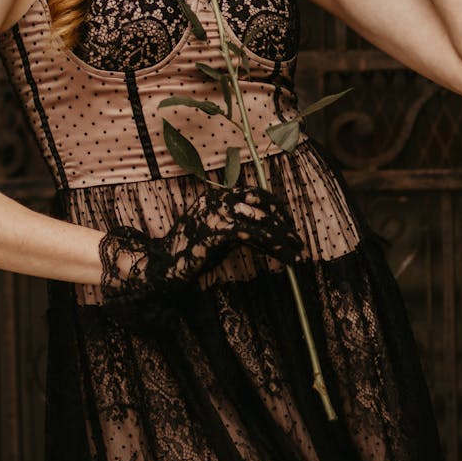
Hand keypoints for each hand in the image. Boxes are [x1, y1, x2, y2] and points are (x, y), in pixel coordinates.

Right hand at [99, 185, 301, 302]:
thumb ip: (240, 227)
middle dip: (283, 224)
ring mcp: (216, 212)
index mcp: (217, 195)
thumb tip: (268, 231)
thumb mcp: (220, 235)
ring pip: (260, 220)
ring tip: (297, 252)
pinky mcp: (216, 230)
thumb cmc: (191, 252)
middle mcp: (217, 198)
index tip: (290, 225)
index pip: (255, 194)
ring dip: (282, 237)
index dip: (276, 208)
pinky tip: (284, 254)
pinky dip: (271, 244)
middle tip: (299, 242)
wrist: (163, 266)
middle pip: (261, 205)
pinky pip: (251, 234)